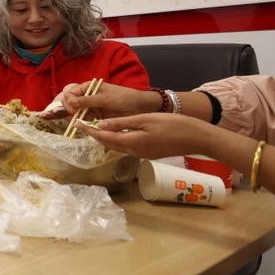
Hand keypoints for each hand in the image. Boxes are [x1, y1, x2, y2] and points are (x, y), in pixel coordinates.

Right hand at [61, 81, 161, 118]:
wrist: (139, 108)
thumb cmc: (123, 98)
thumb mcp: (104, 98)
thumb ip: (86, 101)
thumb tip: (68, 101)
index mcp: (88, 88)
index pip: (70, 93)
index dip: (68, 101)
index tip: (72, 109)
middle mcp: (87, 97)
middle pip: (70, 102)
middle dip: (68, 108)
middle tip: (72, 115)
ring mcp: (91, 107)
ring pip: (76, 111)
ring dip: (73, 116)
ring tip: (75, 121)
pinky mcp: (95, 117)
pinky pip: (84, 119)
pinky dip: (81, 122)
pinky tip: (80, 124)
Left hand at [77, 113, 218, 159]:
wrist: (197, 138)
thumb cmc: (173, 125)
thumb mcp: (144, 120)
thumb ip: (122, 123)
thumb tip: (101, 125)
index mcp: (132, 142)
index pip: (104, 137)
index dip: (89, 130)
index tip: (77, 123)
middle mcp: (134, 151)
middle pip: (108, 143)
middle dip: (94, 135)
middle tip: (82, 124)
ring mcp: (142, 154)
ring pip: (117, 146)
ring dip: (105, 138)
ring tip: (95, 127)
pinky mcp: (149, 153)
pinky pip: (127, 147)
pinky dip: (117, 140)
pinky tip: (116, 132)